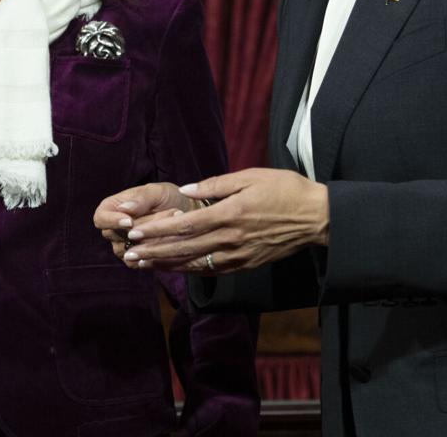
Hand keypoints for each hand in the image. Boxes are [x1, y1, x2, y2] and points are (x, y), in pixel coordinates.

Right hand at [93, 182, 193, 260]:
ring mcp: (123, 246)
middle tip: (171, 213)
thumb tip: (124, 209)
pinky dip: (154, 254)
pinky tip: (169, 243)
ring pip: (129, 249)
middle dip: (143, 227)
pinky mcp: (136, 260)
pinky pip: (139, 262)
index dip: (111, 221)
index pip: (100, 218)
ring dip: (152, 239)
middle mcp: (113, 229)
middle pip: (116, 235)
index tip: (130, 221)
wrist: (185, 213)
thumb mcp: (156, 191)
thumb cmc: (167, 198)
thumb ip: (141, 198)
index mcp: (112, 208)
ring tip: (175, 226)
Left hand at [112, 168, 328, 273]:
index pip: (185, 225)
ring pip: (195, 263)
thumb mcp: (250, 177)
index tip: (136, 232)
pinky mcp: (246, 264)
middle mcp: (231, 238)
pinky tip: (173, 269)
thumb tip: (186, 190)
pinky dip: (190, 270)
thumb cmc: (285, 190)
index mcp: (230, 214)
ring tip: (142, 264)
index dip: (158, 230)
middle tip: (128, 253)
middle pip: (184, 248)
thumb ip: (216, 184)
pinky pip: (213, 270)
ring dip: (166, 264)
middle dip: (153, 251)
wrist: (318, 218)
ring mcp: (239, 255)